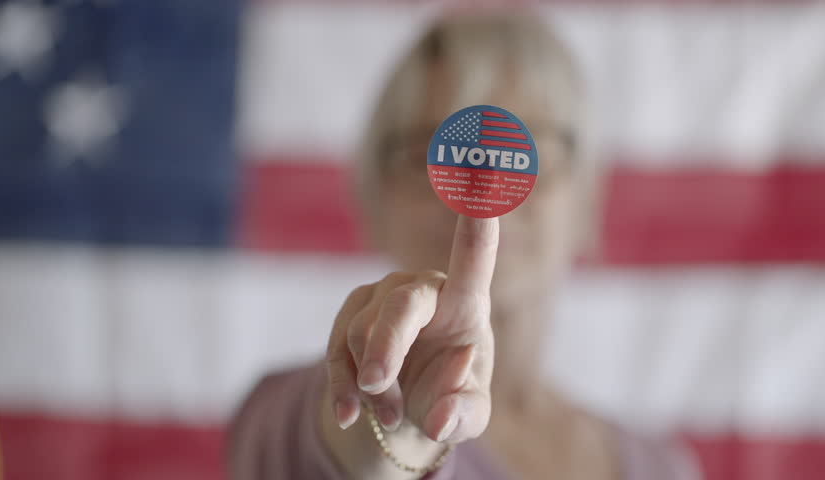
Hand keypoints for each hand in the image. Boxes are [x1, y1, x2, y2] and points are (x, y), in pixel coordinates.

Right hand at [325, 215, 497, 443]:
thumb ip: (464, 414)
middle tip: (379, 388)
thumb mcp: (469, 414)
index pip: (475, 255)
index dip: (478, 216)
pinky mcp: (350, 312)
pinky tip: (347, 414)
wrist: (407, 405)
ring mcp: (382, 295)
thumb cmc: (449, 397)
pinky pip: (337, 349)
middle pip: (402, 306)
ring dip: (375, 388)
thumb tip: (440, 416)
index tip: (487, 165)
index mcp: (466, 301)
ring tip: (393, 415)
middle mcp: (423, 287)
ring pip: (363, 337)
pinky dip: (342, 387)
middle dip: (387, 346)